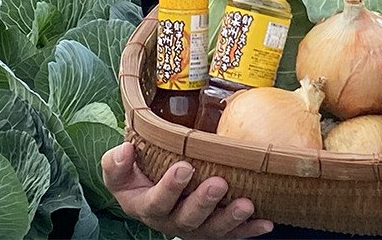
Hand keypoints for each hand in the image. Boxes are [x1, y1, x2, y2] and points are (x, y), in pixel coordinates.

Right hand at [101, 141, 272, 238]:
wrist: (153, 189)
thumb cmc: (138, 175)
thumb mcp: (120, 171)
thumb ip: (116, 163)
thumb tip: (124, 150)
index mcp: (146, 206)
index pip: (156, 202)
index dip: (169, 188)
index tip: (184, 167)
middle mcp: (171, 221)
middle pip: (187, 219)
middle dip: (203, 203)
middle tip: (217, 184)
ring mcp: (195, 227)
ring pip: (212, 230)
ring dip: (230, 218)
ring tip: (246, 204)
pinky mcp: (214, 229)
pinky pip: (233, 234)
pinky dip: (249, 229)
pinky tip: (265, 221)